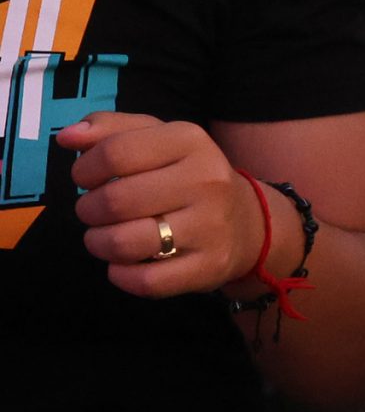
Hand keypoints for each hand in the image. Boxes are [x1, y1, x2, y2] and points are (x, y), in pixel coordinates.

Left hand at [62, 113, 265, 298]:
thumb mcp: (158, 139)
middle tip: (96, 212)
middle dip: (89, 210)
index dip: (85, 169)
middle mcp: (207, 180)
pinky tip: (124, 264)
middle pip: (115, 200)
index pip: (115, 153)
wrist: (249, 223)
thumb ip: (110, 130)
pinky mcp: (209, 266)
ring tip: (104, 237)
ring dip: (99, 243)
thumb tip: (68, 138)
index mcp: (191, 141)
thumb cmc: (188, 175)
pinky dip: (122, 275)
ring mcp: (211, 226)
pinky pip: (146, 281)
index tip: (88, 179)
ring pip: (124, 243)